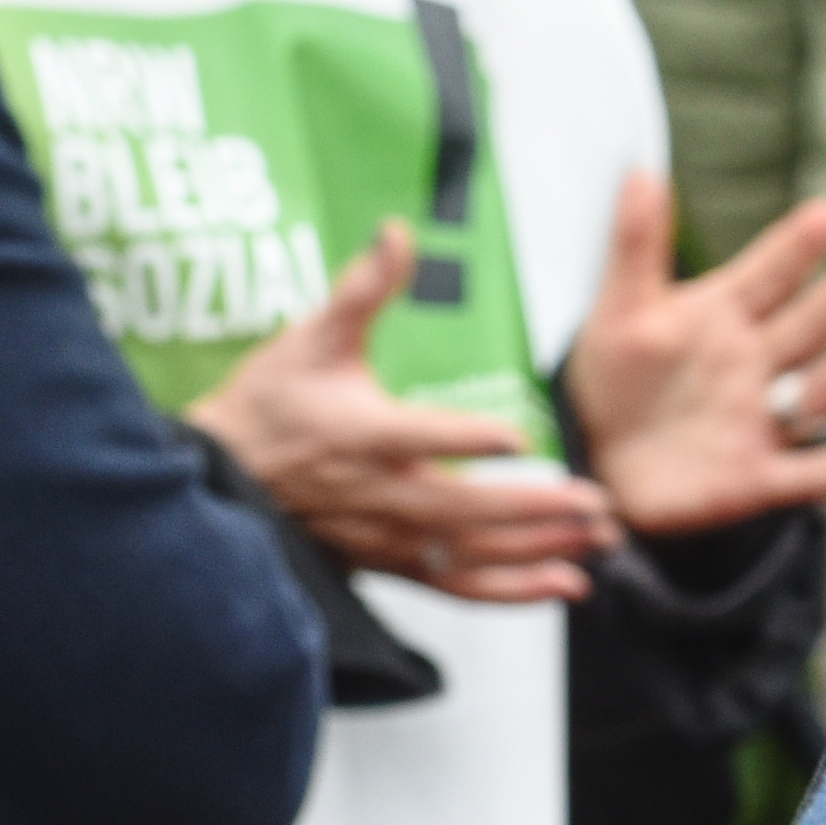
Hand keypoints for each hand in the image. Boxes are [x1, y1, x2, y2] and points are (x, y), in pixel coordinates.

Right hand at [188, 222, 621, 603]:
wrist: (227, 474)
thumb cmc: (272, 403)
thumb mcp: (312, 337)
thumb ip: (364, 288)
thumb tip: (398, 232)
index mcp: (363, 434)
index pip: (422, 436)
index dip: (468, 438)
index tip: (517, 435)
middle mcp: (380, 494)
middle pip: (466, 509)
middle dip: (536, 508)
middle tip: (596, 503)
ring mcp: (388, 536)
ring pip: (472, 553)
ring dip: (539, 549)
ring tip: (597, 540)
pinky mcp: (392, 563)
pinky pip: (459, 587)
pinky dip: (514, 593)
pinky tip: (564, 583)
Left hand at [559, 172, 825, 536]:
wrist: (595, 459)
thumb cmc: (612, 376)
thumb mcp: (619, 309)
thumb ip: (635, 244)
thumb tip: (640, 169)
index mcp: (724, 315)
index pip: (769, 274)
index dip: (796, 246)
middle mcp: (754, 363)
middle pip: (806, 328)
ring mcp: (760, 420)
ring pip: (820, 393)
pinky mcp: (756, 478)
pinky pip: (808, 475)